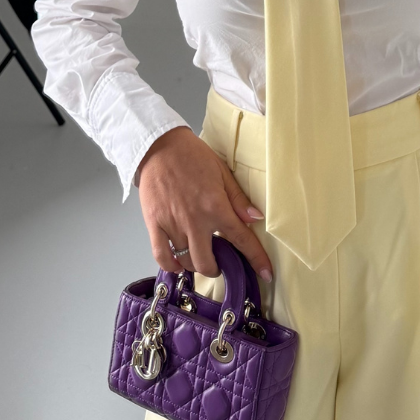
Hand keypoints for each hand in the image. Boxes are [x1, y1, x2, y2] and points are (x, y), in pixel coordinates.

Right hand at [136, 126, 273, 282]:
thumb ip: (238, 199)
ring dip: (196, 265)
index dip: (256, 259)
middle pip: (208, 263)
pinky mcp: (154, 224)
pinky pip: (162, 256)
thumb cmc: (192, 156)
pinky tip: (178, 263)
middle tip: (219, 262)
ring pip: (186, 262)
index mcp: (216, 207)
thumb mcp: (222, 172)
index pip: (241, 240)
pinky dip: (171, 266)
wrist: (159, 146)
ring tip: (199, 256)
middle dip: (217, 269)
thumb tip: (256, 219)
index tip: (266, 273)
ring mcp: (172, 224)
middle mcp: (195, 220)